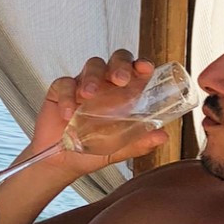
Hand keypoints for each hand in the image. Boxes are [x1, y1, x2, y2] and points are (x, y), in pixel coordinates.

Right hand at [30, 50, 167, 178]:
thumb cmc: (92, 151)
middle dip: (120, 65)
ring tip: (89, 95)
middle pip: (116, 60)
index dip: (141, 65)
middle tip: (120, 79)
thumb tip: (162, 137)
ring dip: (92, 78)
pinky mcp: (61, 90)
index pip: (136, 71)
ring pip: (92, 66)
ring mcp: (83, 84)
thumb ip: (139, 142)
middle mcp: (106, 85)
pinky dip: (67, 97)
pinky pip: (65, 84)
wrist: (62, 163)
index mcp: (123, 94)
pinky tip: (68, 114)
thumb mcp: (118, 149)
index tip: (145, 69)